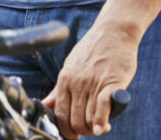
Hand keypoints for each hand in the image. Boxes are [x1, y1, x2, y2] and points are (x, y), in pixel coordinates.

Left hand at [42, 22, 137, 136]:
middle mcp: (76, 83)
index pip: (59, 113)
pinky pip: (102, 107)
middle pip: (73, 119)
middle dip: (81, 131)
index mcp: (64, 79)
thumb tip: (46, 106)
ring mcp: (93, 83)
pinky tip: (102, 127)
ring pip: (87, 118)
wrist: (114, 32)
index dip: (65, 129)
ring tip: (99, 128)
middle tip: (89, 131)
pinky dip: (101, 121)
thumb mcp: (70, 67)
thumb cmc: (93, 50)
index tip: (72, 134)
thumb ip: (60, 89)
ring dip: (93, 129)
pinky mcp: (111, 83)